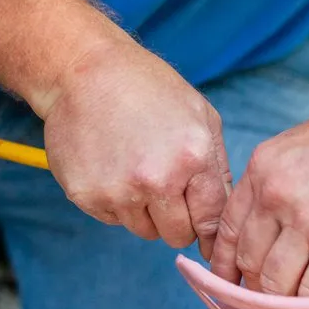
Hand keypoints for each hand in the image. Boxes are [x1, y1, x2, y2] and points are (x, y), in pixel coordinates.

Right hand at [43, 37, 230, 255]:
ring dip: (147, 213)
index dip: (211, 233)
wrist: (83, 70)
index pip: (211, 221)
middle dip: (180, 222)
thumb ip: (218, 170)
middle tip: (169, 193)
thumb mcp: (201, 116)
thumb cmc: (148, 89)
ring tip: (138, 173)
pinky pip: (114, 220)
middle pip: (179, 236)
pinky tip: (114, 169)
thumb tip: (225, 217)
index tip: (209, 238)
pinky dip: (118, 204)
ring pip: (146, 231)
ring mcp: (118, 191)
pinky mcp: (87, 196)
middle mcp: (156, 180)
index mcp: (192, 158)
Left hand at [211, 77, 308, 304]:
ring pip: (276, 284)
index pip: (228, 233)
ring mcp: (308, 218)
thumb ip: (280, 190)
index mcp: (261, 171)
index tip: (238, 287)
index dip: (230, 269)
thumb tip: (277, 239)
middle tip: (275, 308)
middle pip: (249, 264)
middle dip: (259, 293)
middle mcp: (275, 194)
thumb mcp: (302, 151)